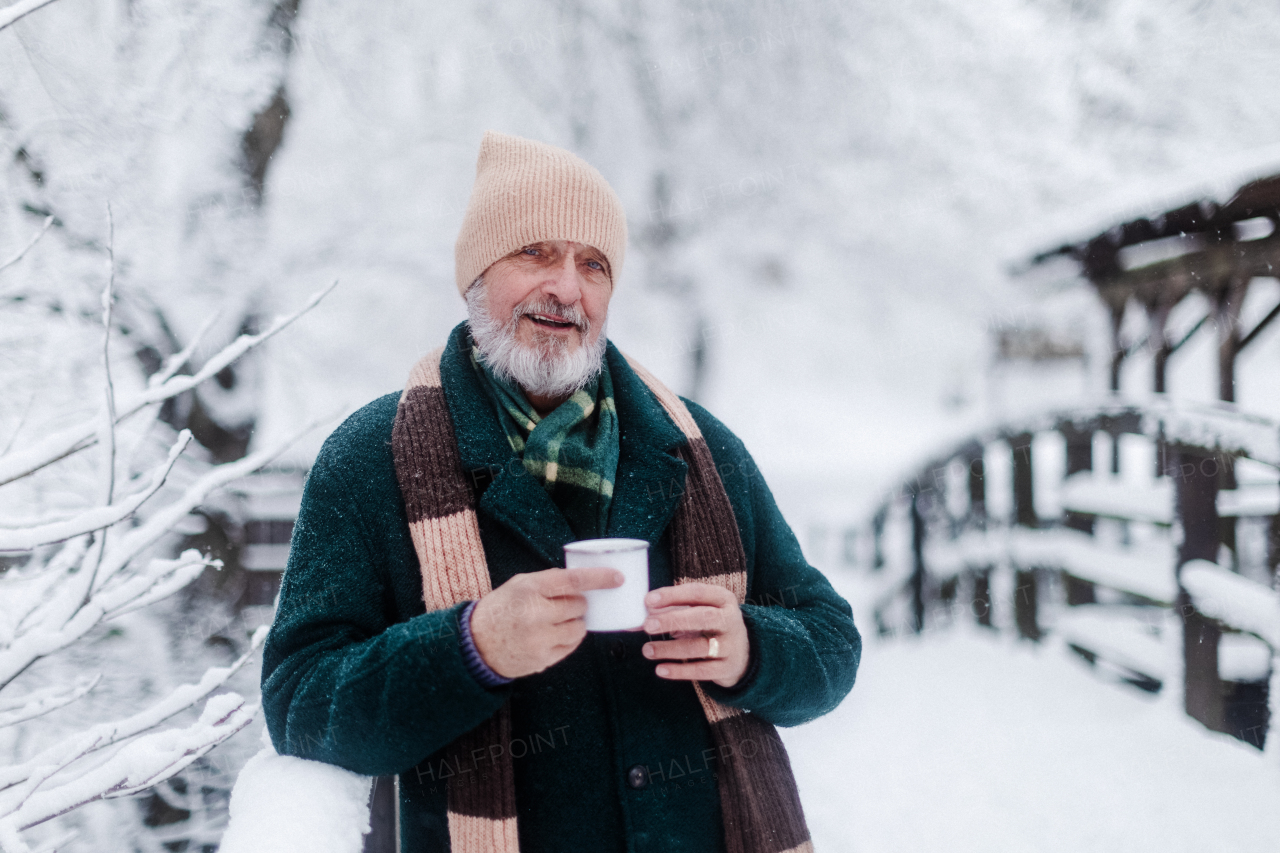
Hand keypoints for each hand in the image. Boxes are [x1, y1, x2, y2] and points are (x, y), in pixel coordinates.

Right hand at [470, 567, 622, 678]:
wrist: (476, 643)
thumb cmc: (501, 608)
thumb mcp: (519, 584)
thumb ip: (549, 581)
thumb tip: (585, 582)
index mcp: (530, 589)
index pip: (573, 580)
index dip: (599, 578)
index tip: (617, 578)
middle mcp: (536, 614)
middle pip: (579, 606)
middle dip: (579, 604)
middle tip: (566, 604)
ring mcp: (540, 639)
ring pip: (579, 629)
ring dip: (575, 623)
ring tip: (557, 621)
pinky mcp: (543, 659)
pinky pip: (571, 647)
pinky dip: (567, 640)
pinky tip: (552, 635)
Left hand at [641, 583, 748, 688]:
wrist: (742, 653)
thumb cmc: (711, 626)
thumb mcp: (698, 611)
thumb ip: (670, 611)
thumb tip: (639, 618)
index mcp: (723, 599)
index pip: (697, 593)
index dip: (672, 595)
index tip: (648, 600)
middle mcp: (730, 620)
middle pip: (702, 617)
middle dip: (673, 620)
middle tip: (647, 625)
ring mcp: (731, 645)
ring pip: (700, 647)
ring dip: (670, 648)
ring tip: (647, 650)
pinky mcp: (727, 668)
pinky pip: (702, 670)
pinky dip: (680, 671)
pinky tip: (661, 669)